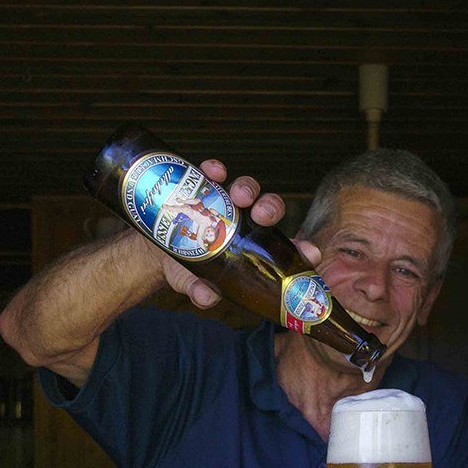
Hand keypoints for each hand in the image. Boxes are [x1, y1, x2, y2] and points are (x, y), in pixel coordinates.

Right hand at [157, 159, 288, 308]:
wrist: (157, 248)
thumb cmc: (186, 268)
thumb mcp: (192, 283)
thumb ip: (200, 291)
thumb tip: (206, 297)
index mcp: (255, 246)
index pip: (286, 246)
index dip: (302, 248)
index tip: (310, 253)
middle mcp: (246, 219)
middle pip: (269, 208)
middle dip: (270, 208)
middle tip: (261, 215)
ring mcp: (226, 200)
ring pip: (246, 188)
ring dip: (246, 188)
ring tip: (237, 196)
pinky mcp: (204, 184)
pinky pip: (214, 172)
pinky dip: (215, 169)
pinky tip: (213, 173)